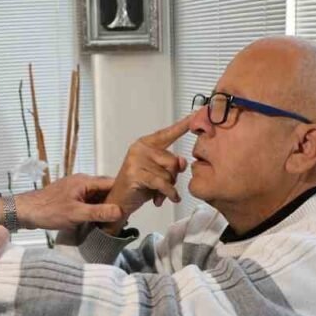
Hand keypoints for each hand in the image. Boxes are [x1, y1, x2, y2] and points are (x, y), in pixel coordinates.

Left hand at [12, 174, 122, 230]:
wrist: (25, 211)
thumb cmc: (48, 211)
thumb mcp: (76, 214)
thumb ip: (98, 212)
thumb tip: (120, 211)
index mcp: (85, 181)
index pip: (112, 183)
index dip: (124, 192)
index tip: (135, 202)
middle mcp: (82, 181)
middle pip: (106, 189)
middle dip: (116, 201)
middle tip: (127, 215)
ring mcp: (76, 189)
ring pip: (97, 196)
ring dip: (105, 206)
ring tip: (116, 219)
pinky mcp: (70, 197)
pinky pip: (89, 201)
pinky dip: (95, 208)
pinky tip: (99, 219)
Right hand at [101, 115, 192, 233]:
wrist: (120, 201)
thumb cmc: (140, 186)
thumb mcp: (160, 173)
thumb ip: (173, 165)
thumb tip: (182, 161)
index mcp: (146, 143)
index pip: (168, 133)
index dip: (183, 125)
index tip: (196, 113)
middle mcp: (140, 148)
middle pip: (173, 160)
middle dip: (172, 177)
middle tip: (163, 185)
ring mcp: (135, 159)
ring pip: (168, 174)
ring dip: (168, 187)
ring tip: (159, 192)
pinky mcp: (134, 173)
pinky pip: (162, 183)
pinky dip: (168, 193)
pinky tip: (167, 198)